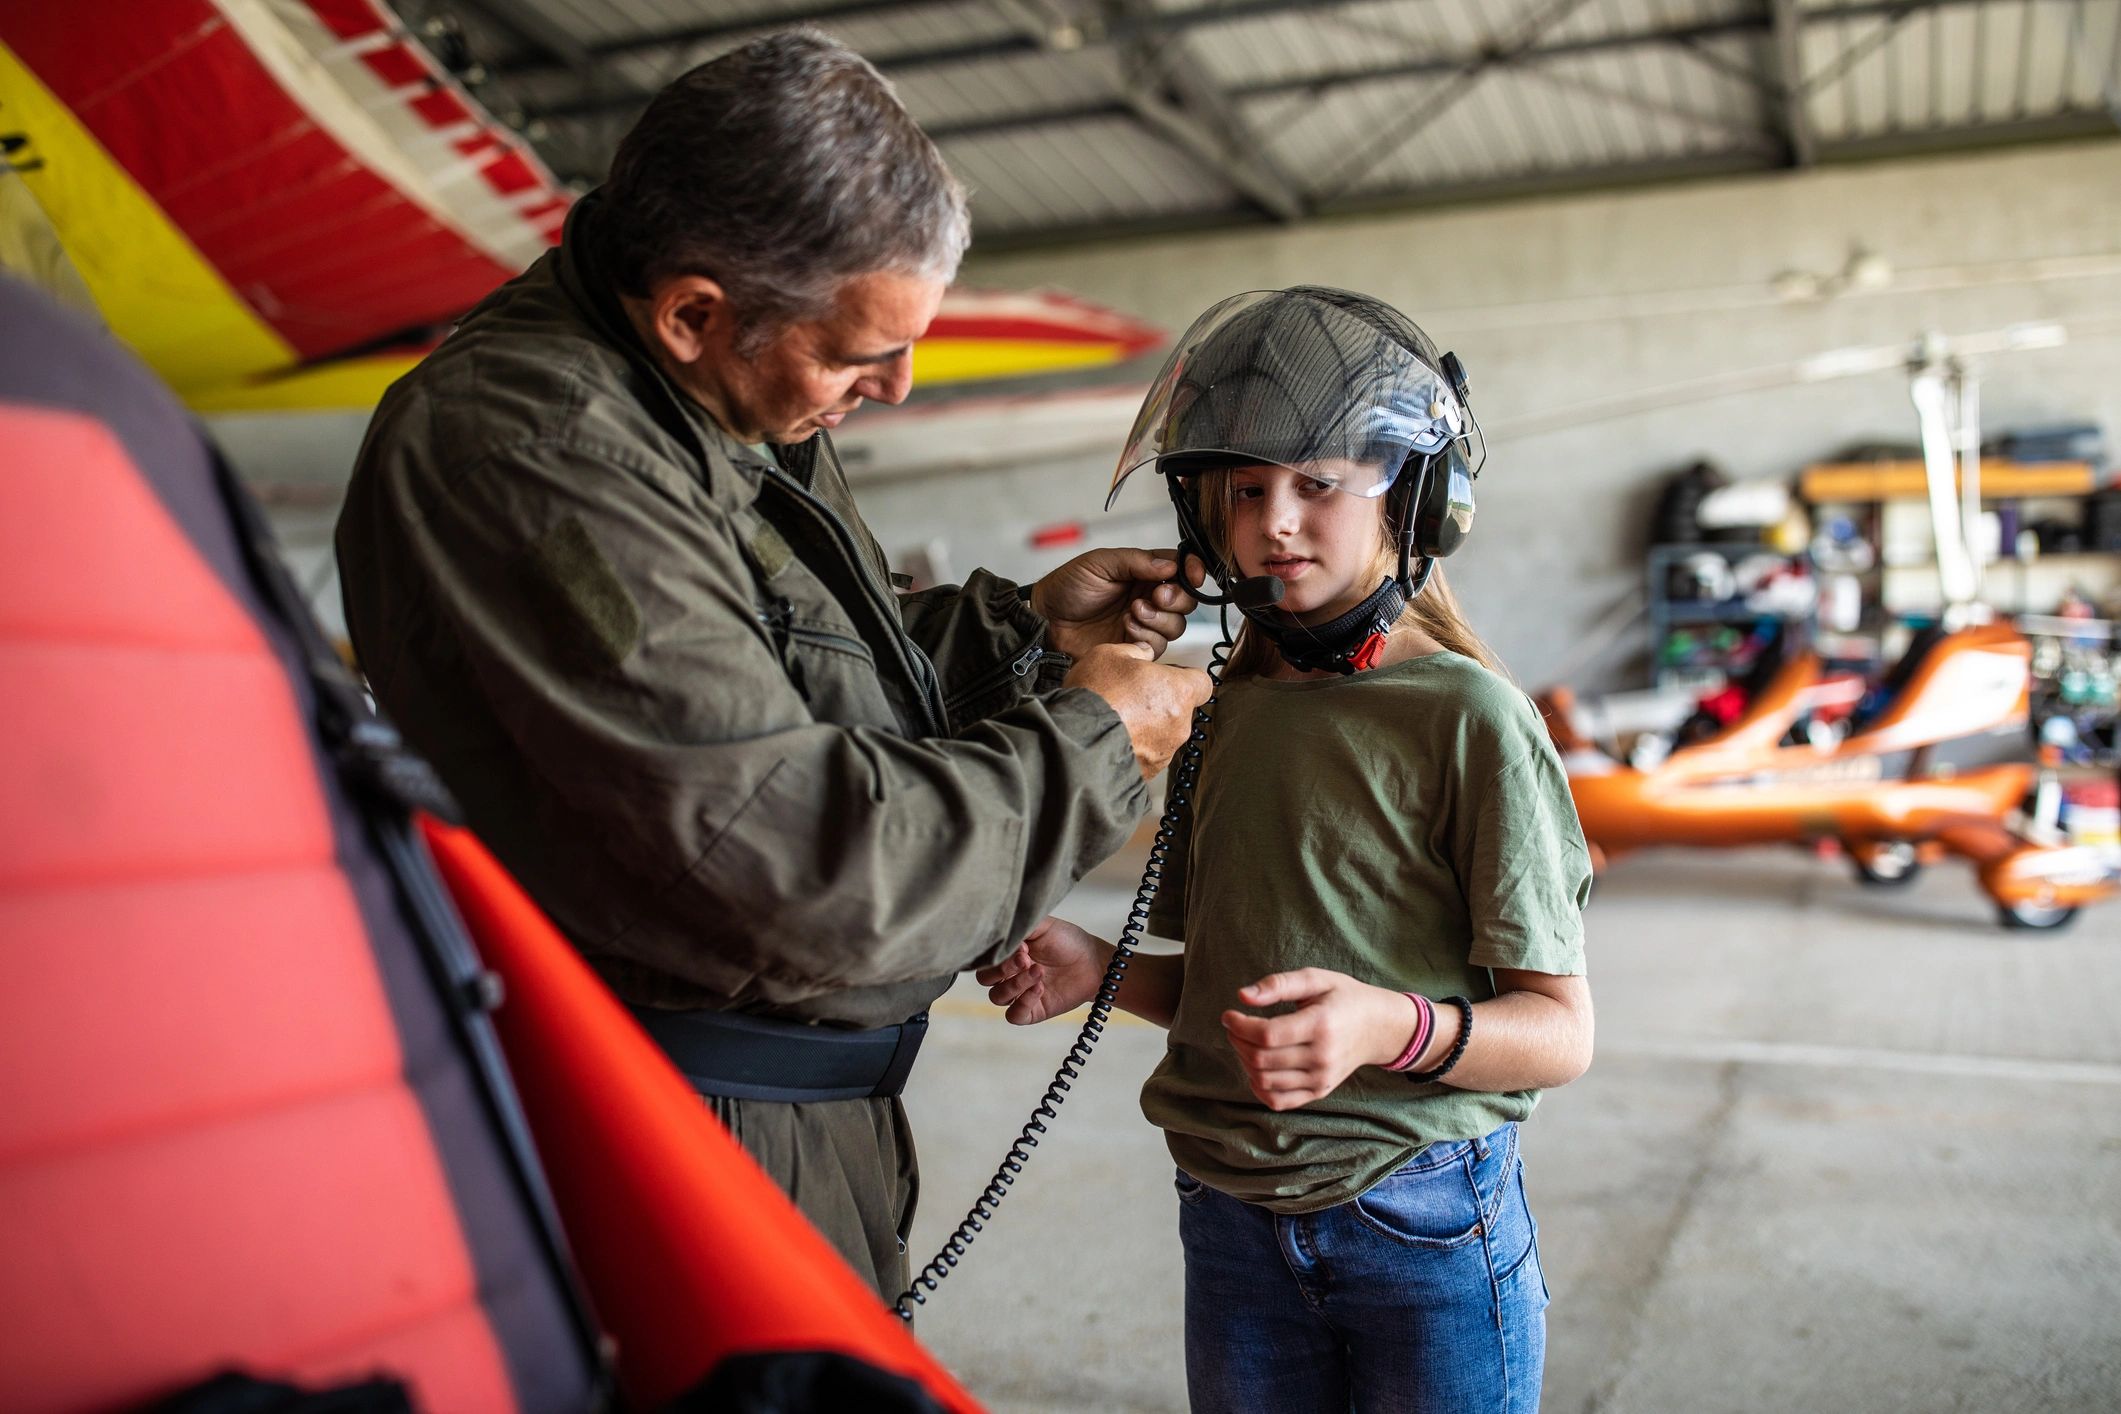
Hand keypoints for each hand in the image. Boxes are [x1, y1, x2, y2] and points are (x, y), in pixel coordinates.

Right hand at [976, 917, 1113, 1024]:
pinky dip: (1023, 1002)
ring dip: (1015, 984)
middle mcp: (1009, 975)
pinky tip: (1040, 988)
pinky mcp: (1032, 1011)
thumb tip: (1001, 930)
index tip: (1021, 944)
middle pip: (985, 979)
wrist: (1093, 961)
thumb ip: (1019, 927)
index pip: (984, 959)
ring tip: (1039, 971)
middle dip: (1002, 969)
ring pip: (998, 997)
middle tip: (1026, 959)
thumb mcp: (1042, 925)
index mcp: (1006, 954)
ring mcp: (1019, 994)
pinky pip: (1014, 1015)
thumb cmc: (1067, 941)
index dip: (995, 954)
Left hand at [1032, 548, 1200, 660]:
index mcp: (1143, 572)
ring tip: (1132, 612)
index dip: (1192, 571)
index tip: (1192, 575)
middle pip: (1186, 601)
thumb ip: (1136, 561)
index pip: (1181, 569)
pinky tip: (1125, 627)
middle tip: (1155, 596)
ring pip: (1176, 626)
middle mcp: (1148, 597)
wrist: (1046, 620)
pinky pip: (1158, 646)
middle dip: (1176, 599)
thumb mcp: (1101, 563)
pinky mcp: (1135, 648)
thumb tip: (1171, 566)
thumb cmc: (1068, 587)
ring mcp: (1144, 624)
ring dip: (1159, 619)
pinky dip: (1146, 636)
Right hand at [1063, 642, 1212, 778]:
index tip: (1169, 675)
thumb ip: (1134, 651)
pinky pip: (1146, 755)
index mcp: (1178, 691)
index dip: (1185, 678)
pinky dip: (1134, 748)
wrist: (1074, 742)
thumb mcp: (1109, 654)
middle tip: (1132, 695)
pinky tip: (1111, 738)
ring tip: (1117, 719)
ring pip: (1163, 734)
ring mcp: (1164, 753)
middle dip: (1160, 703)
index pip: (1202, 683)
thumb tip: (1142, 652)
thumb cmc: (1094, 698)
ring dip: (1147, 727)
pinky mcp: (1147, 773)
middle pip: (1180, 709)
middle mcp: (1179, 725)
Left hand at [1221, 969, 1416, 1110]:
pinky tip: (1256, 1067)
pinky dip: (1259, 1087)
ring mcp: (1321, 1079)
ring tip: (1244, 1043)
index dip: (1240, 1026)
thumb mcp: (1316, 979)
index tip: (1229, 1015)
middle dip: (1237, 1041)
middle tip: (1234, 1026)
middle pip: (1261, 1059)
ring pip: (1265, 1081)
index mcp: (1320, 1025)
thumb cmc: (1344, 998)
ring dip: (1244, 1061)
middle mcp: (1322, 1057)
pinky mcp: (1319, 1091)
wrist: (1378, 1027)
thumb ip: (1279, 984)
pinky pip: (1278, 1101)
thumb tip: (1243, 996)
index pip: (1267, 1035)